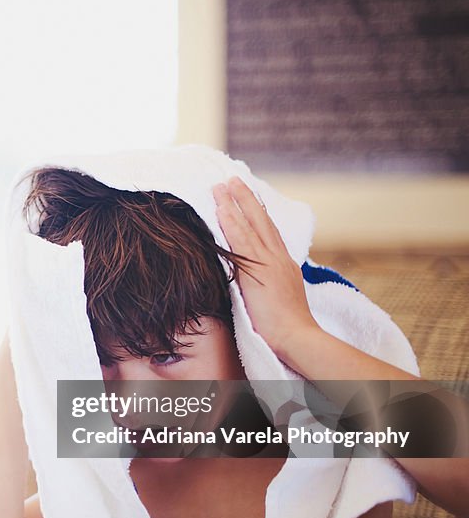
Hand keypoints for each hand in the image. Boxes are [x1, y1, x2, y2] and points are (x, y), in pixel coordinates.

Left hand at [212, 176, 319, 356]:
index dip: (258, 215)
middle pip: (262, 221)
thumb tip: (251, 285)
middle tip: (233, 180)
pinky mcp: (258, 268)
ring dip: (235, 202)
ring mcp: (269, 261)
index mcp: (284, 265)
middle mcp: (278, 258)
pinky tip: (221, 207)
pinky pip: (242, 238)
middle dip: (247, 199)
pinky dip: (231, 220)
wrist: (296, 337)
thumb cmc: (285, 329)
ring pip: (250, 224)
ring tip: (222, 185)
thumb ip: (265, 287)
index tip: (248, 198)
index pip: (269, 234)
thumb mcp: (276, 300)